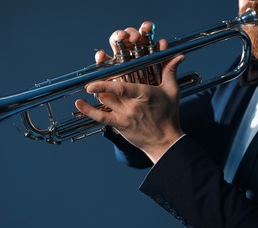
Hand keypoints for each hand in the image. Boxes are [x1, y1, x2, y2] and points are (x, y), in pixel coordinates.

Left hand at [75, 22, 184, 162]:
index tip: (92, 81)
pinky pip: (100, 117)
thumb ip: (170, 72)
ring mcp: (124, 116)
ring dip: (99, 93)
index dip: (104, 84)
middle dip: (103, 84)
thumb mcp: (172, 92)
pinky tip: (79, 103)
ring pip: (104, 101)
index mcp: (144, 94)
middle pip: (109, 92)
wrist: (165, 141)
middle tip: (101, 77)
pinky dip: (88, 110)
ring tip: (96, 88)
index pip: (121, 88)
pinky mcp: (119, 125)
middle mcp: (131, 106)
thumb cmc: (169, 115)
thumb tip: (178, 56)